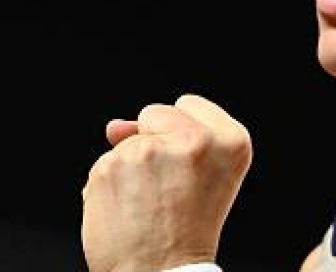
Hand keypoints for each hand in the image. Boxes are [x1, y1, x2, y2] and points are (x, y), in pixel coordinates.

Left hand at [81, 93, 252, 271]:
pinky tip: (126, 208)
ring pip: (127, 141)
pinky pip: (104, 163)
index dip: (181, 133)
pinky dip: (109, 184)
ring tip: (148, 203)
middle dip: (152, 140)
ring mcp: (151, 150)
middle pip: (154, 113)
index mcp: (232, 141)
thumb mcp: (208, 177)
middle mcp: (196, 139)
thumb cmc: (187, 231)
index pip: (189, 104)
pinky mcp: (112, 165)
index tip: (188, 166)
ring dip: (130, 167)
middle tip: (168, 186)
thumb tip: (115, 126)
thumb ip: (173, 137)